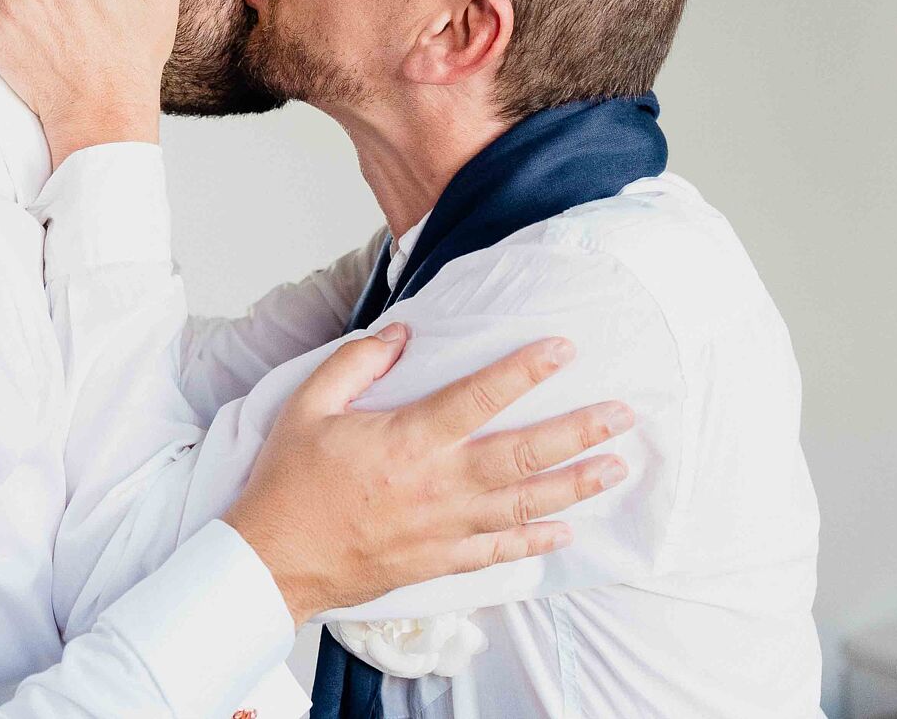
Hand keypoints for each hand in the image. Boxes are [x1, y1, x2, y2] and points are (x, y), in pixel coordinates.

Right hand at [223, 325, 632, 625]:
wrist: (273, 561)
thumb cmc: (290, 483)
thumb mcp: (309, 405)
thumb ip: (358, 362)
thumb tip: (402, 334)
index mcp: (409, 440)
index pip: (480, 397)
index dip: (524, 370)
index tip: (563, 349)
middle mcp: (438, 485)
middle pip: (523, 456)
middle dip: (578, 433)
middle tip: (623, 417)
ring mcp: (444, 528)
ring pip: (524, 505)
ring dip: (574, 486)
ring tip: (616, 468)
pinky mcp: (439, 561)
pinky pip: (499, 550)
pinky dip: (535, 541)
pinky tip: (565, 531)